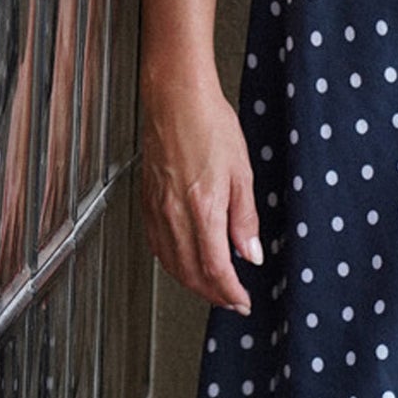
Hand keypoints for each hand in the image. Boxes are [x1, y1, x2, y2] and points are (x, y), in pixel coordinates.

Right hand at [141, 78, 263, 310]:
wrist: (175, 97)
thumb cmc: (208, 123)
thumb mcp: (241, 172)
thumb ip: (245, 219)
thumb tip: (250, 253)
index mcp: (202, 208)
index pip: (215, 269)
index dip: (229, 292)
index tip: (242, 300)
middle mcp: (174, 214)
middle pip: (190, 273)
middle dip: (212, 294)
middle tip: (231, 301)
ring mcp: (157, 209)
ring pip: (171, 263)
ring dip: (192, 283)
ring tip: (211, 289)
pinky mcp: (147, 201)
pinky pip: (157, 245)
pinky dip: (172, 263)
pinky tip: (182, 262)